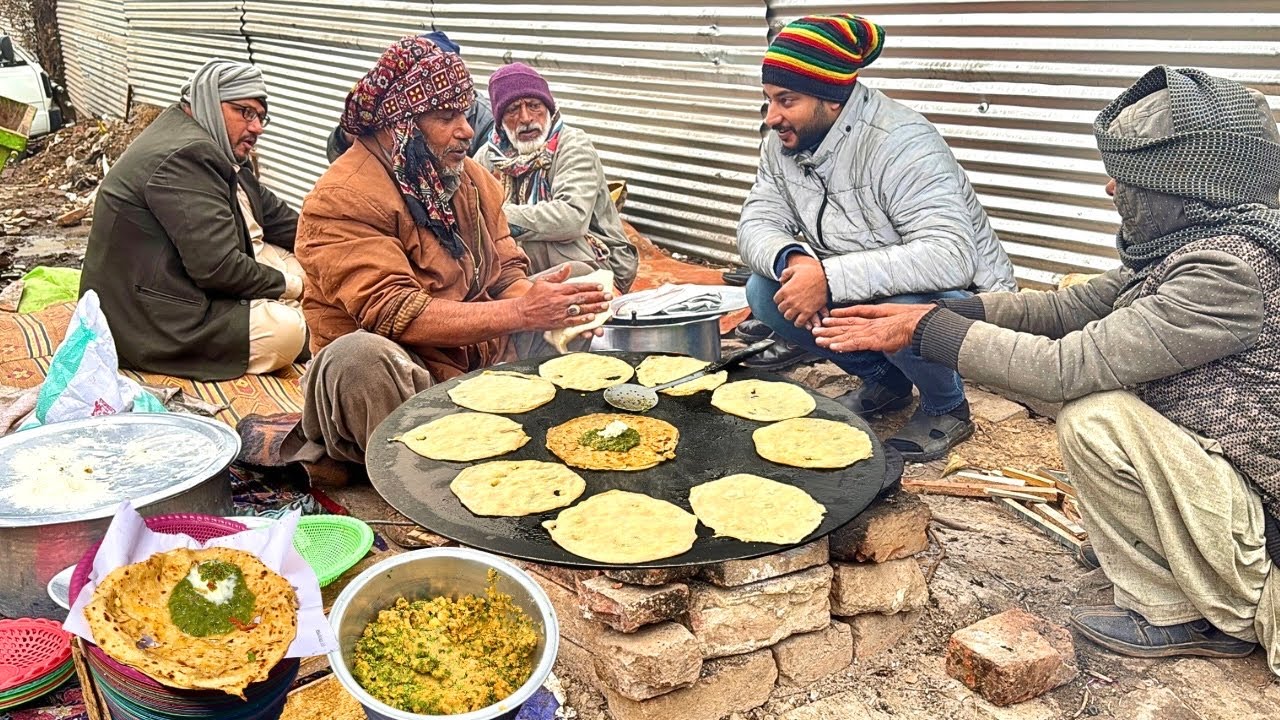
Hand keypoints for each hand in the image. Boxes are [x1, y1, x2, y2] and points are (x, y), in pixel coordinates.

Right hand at [518, 265, 612, 331]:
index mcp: (558, 289)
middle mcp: (560, 301)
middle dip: (597, 297)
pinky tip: (592, 318)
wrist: (522, 313)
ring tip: (605, 306)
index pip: (578, 287)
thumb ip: (558, 275)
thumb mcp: (543, 281)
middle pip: (582, 298)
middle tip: (608, 296)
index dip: (591, 286)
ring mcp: (560, 312)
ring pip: (581, 310)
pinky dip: (583, 320)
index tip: (601, 286)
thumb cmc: (532, 297)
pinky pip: (574, 322)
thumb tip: (568, 267)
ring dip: (594, 308)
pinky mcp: (559, 323)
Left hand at [774, 256, 828, 328]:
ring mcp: (798, 307)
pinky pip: (799, 322)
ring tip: (793, 314)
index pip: (776, 300)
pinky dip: (799, 323)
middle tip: (788, 307)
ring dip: (790, 315)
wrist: (826, 278)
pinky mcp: (808, 312)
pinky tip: (799, 320)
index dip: (780, 299)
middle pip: (781, 309)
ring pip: (788, 317)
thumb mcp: (796, 268)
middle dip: (784, 308)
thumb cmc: (811, 272)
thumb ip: (786, 273)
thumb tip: (780, 279)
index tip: (784, 299)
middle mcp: (790, 300)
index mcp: (785, 290)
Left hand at [812, 304, 933, 352]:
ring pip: (845, 334)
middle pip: (845, 325)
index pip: (853, 318)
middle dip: (829, 328)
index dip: (839, 318)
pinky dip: (842, 345)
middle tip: (814, 329)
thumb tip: (886, 345)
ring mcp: (870, 331)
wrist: (919, 324)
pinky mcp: (873, 340)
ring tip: (817, 338)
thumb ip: (888, 337)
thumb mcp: (898, 329)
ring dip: (830, 337)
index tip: (828, 319)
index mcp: (875, 319)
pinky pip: (854, 343)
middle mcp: (869, 324)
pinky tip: (832, 346)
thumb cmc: (912, 326)